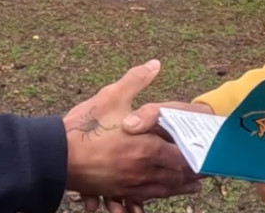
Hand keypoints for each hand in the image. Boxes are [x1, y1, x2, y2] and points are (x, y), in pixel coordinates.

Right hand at [65, 61, 200, 210]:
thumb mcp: (111, 97)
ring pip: (163, 191)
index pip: (183, 155)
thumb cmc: (85, 127)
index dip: (198, 155)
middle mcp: (143, 171)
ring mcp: (130, 185)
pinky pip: (143, 199)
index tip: (209, 152)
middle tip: (206, 170)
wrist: (56, 157)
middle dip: (193, 174)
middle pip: (177, 177)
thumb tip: (154, 64)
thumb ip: (136, 81)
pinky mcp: (116, 191)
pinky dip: (157, 197)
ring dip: (179, 188)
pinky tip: (159, 195)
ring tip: (192, 186)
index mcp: (147, 149)